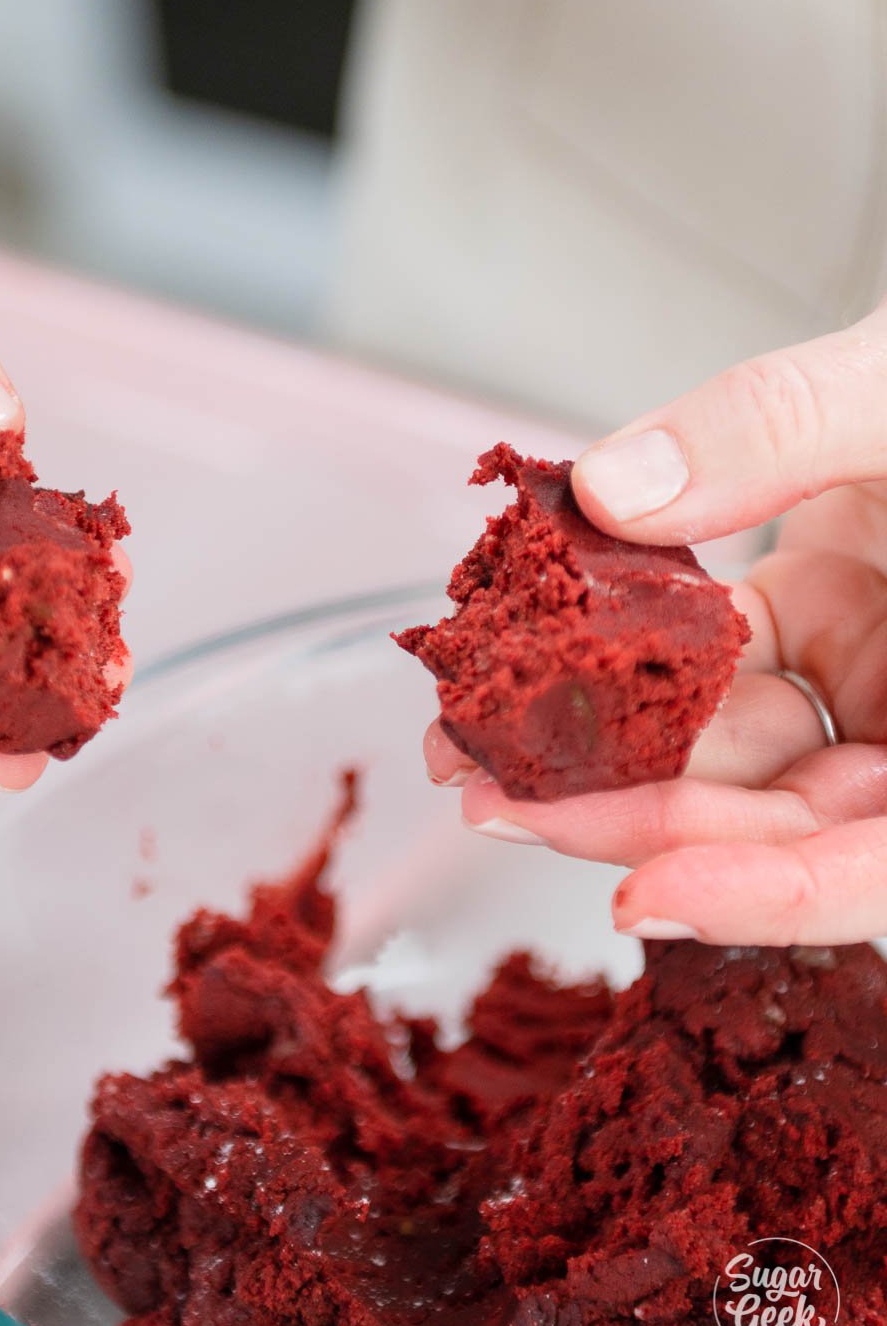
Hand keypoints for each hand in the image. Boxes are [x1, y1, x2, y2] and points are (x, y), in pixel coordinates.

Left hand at [428, 305, 886, 944]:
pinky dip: (634, 647)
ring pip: (737, 744)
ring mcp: (881, 671)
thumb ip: (788, 428)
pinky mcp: (825, 615)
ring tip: (479, 730)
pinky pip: (719, 657)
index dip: (774, 894)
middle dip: (636, 815)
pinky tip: (547, 643)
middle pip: (788, 815)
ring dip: (609, 738)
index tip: (642, 896)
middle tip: (497, 798)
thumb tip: (612, 490)